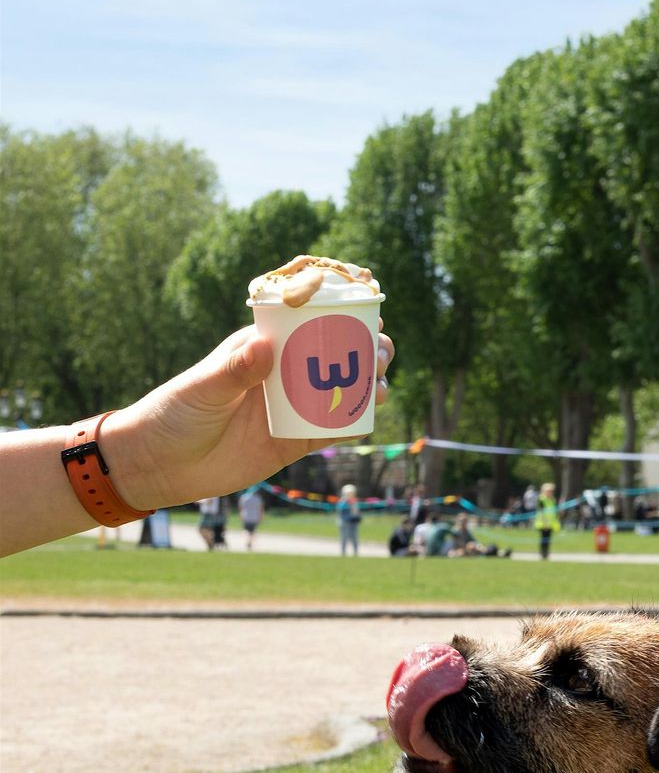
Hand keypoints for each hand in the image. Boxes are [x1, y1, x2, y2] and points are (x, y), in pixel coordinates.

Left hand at [104, 324, 394, 512]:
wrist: (162, 466)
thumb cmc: (175, 415)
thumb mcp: (204, 388)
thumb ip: (235, 369)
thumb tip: (264, 345)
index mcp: (262, 348)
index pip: (307, 321)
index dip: (340, 312)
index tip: (368, 307)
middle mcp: (282, 374)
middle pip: (334, 355)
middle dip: (364, 348)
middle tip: (380, 352)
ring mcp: (291, 408)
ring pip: (340, 391)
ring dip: (367, 384)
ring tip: (382, 382)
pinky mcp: (294, 441)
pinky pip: (332, 430)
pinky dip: (354, 422)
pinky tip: (371, 415)